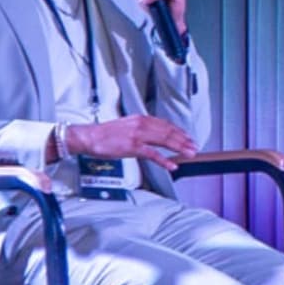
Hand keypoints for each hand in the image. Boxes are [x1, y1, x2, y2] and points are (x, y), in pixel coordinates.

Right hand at [57, 114, 189, 170]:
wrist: (89, 137)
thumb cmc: (105, 134)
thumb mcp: (127, 125)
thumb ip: (141, 128)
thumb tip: (153, 134)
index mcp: (141, 119)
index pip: (166, 124)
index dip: (179, 131)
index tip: (188, 137)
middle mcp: (141, 125)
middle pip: (169, 132)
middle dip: (184, 140)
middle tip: (194, 147)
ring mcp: (138, 136)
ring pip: (164, 141)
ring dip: (180, 148)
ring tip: (190, 154)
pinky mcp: (132, 147)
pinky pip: (153, 155)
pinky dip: (165, 160)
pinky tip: (172, 165)